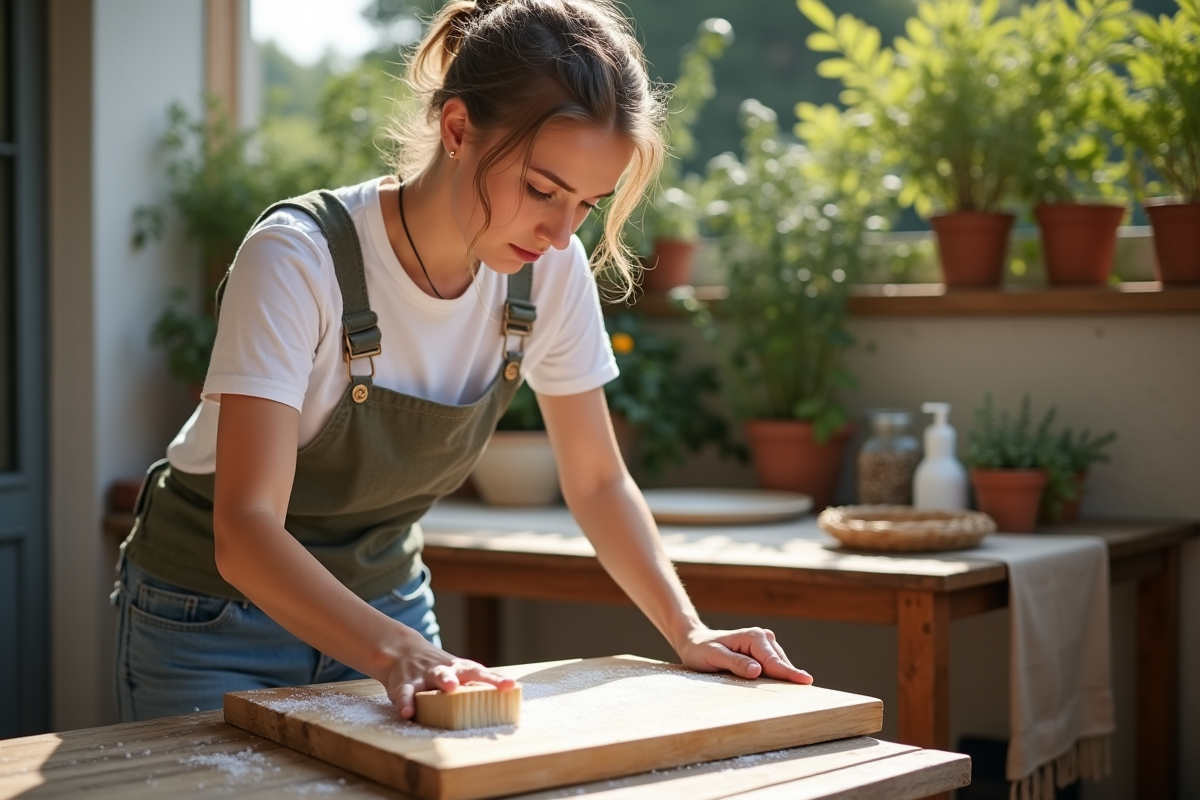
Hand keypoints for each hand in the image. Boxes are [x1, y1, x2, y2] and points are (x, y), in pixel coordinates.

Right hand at [379, 632, 515, 719]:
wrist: (403, 651)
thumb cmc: (439, 669)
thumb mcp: (458, 673)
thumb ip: (475, 686)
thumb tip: (503, 702)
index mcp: (461, 669)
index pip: (483, 673)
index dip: (497, 680)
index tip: (512, 686)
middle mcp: (447, 669)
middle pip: (465, 671)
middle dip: (479, 677)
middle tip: (492, 685)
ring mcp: (426, 674)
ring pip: (437, 675)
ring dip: (445, 679)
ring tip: (451, 687)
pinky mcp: (405, 683)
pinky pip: (405, 692)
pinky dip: (406, 702)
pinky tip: (408, 713)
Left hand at [677, 626, 812, 683]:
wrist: (694, 642)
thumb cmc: (700, 650)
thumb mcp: (714, 657)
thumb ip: (735, 663)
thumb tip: (757, 670)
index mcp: (753, 637)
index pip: (773, 661)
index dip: (789, 673)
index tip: (806, 681)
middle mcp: (763, 637)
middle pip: (779, 664)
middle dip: (787, 678)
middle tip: (799, 696)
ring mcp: (764, 644)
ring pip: (778, 665)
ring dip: (782, 678)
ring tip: (786, 693)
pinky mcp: (763, 652)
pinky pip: (773, 666)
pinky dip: (776, 676)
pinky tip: (778, 686)